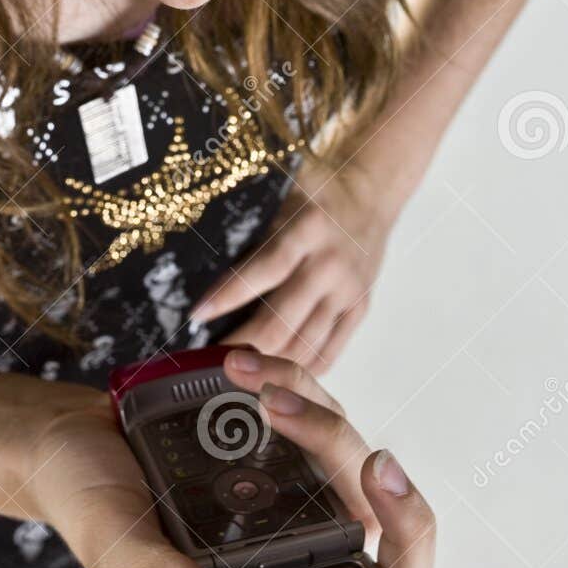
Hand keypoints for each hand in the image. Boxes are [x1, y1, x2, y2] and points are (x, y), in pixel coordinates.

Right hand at [23, 348, 435, 567]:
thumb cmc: (84, 500)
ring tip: (250, 378)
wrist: (63, 436)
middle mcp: (292, 549)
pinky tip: (245, 364)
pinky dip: (290, 379)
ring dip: (312, 410)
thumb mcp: (114, 545)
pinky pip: (312, 409)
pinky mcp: (274, 444)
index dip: (406, 551)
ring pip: (345, 453)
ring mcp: (289, 494)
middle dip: (354, 457)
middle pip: (377, 516)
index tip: (382, 480)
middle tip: (301, 413)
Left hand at [192, 157, 398, 370]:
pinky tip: (272, 376)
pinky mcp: (360, 309)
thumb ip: (253, 223)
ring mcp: (349, 291)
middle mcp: (331, 264)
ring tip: (233, 373)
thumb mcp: (281, 192)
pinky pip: (330, 351)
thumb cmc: (315, 193)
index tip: (198, 315)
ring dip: (266, 364)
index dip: (229, 295)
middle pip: (282, 318)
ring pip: (303, 343)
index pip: (264, 269)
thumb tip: (199, 256)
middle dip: (241, 344)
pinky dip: (299, 369)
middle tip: (207, 359)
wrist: (370, 197)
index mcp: (308, 228)